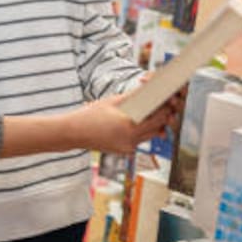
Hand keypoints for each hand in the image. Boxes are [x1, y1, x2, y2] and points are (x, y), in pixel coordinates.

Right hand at [63, 94, 177, 154]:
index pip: (157, 117)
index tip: (168, 98)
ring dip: (153, 124)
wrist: (73, 133)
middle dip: (162, 116)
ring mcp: (128, 148)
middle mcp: (131, 140)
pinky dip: (142, 131)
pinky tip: (137, 121)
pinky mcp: (124, 151)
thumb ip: (134, 97)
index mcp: (129, 126)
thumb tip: (149, 89)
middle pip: (157, 127)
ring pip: (150, 135)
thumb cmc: (90, 115)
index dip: (165, 107)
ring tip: (151, 111)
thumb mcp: (113, 101)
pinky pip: (139, 140)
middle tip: (164, 103)